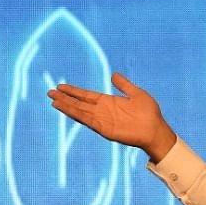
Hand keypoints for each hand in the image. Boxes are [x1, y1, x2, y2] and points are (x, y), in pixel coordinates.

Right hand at [48, 72, 177, 162]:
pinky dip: (75, 114)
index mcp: (108, 102)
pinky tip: (65, 109)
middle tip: (49, 92)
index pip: (86, 95)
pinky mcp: (103, 129)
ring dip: (66, 106)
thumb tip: (114, 75)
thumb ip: (124, 85)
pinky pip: (86, 120)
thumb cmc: (149, 113)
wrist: (155, 129)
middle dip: (64, 98)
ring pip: (79, 111)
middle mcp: (102, 111)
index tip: (61, 87)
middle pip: (78, 103)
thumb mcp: (136, 93)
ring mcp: (101, 120)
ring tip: (52, 100)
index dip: (73, 91)